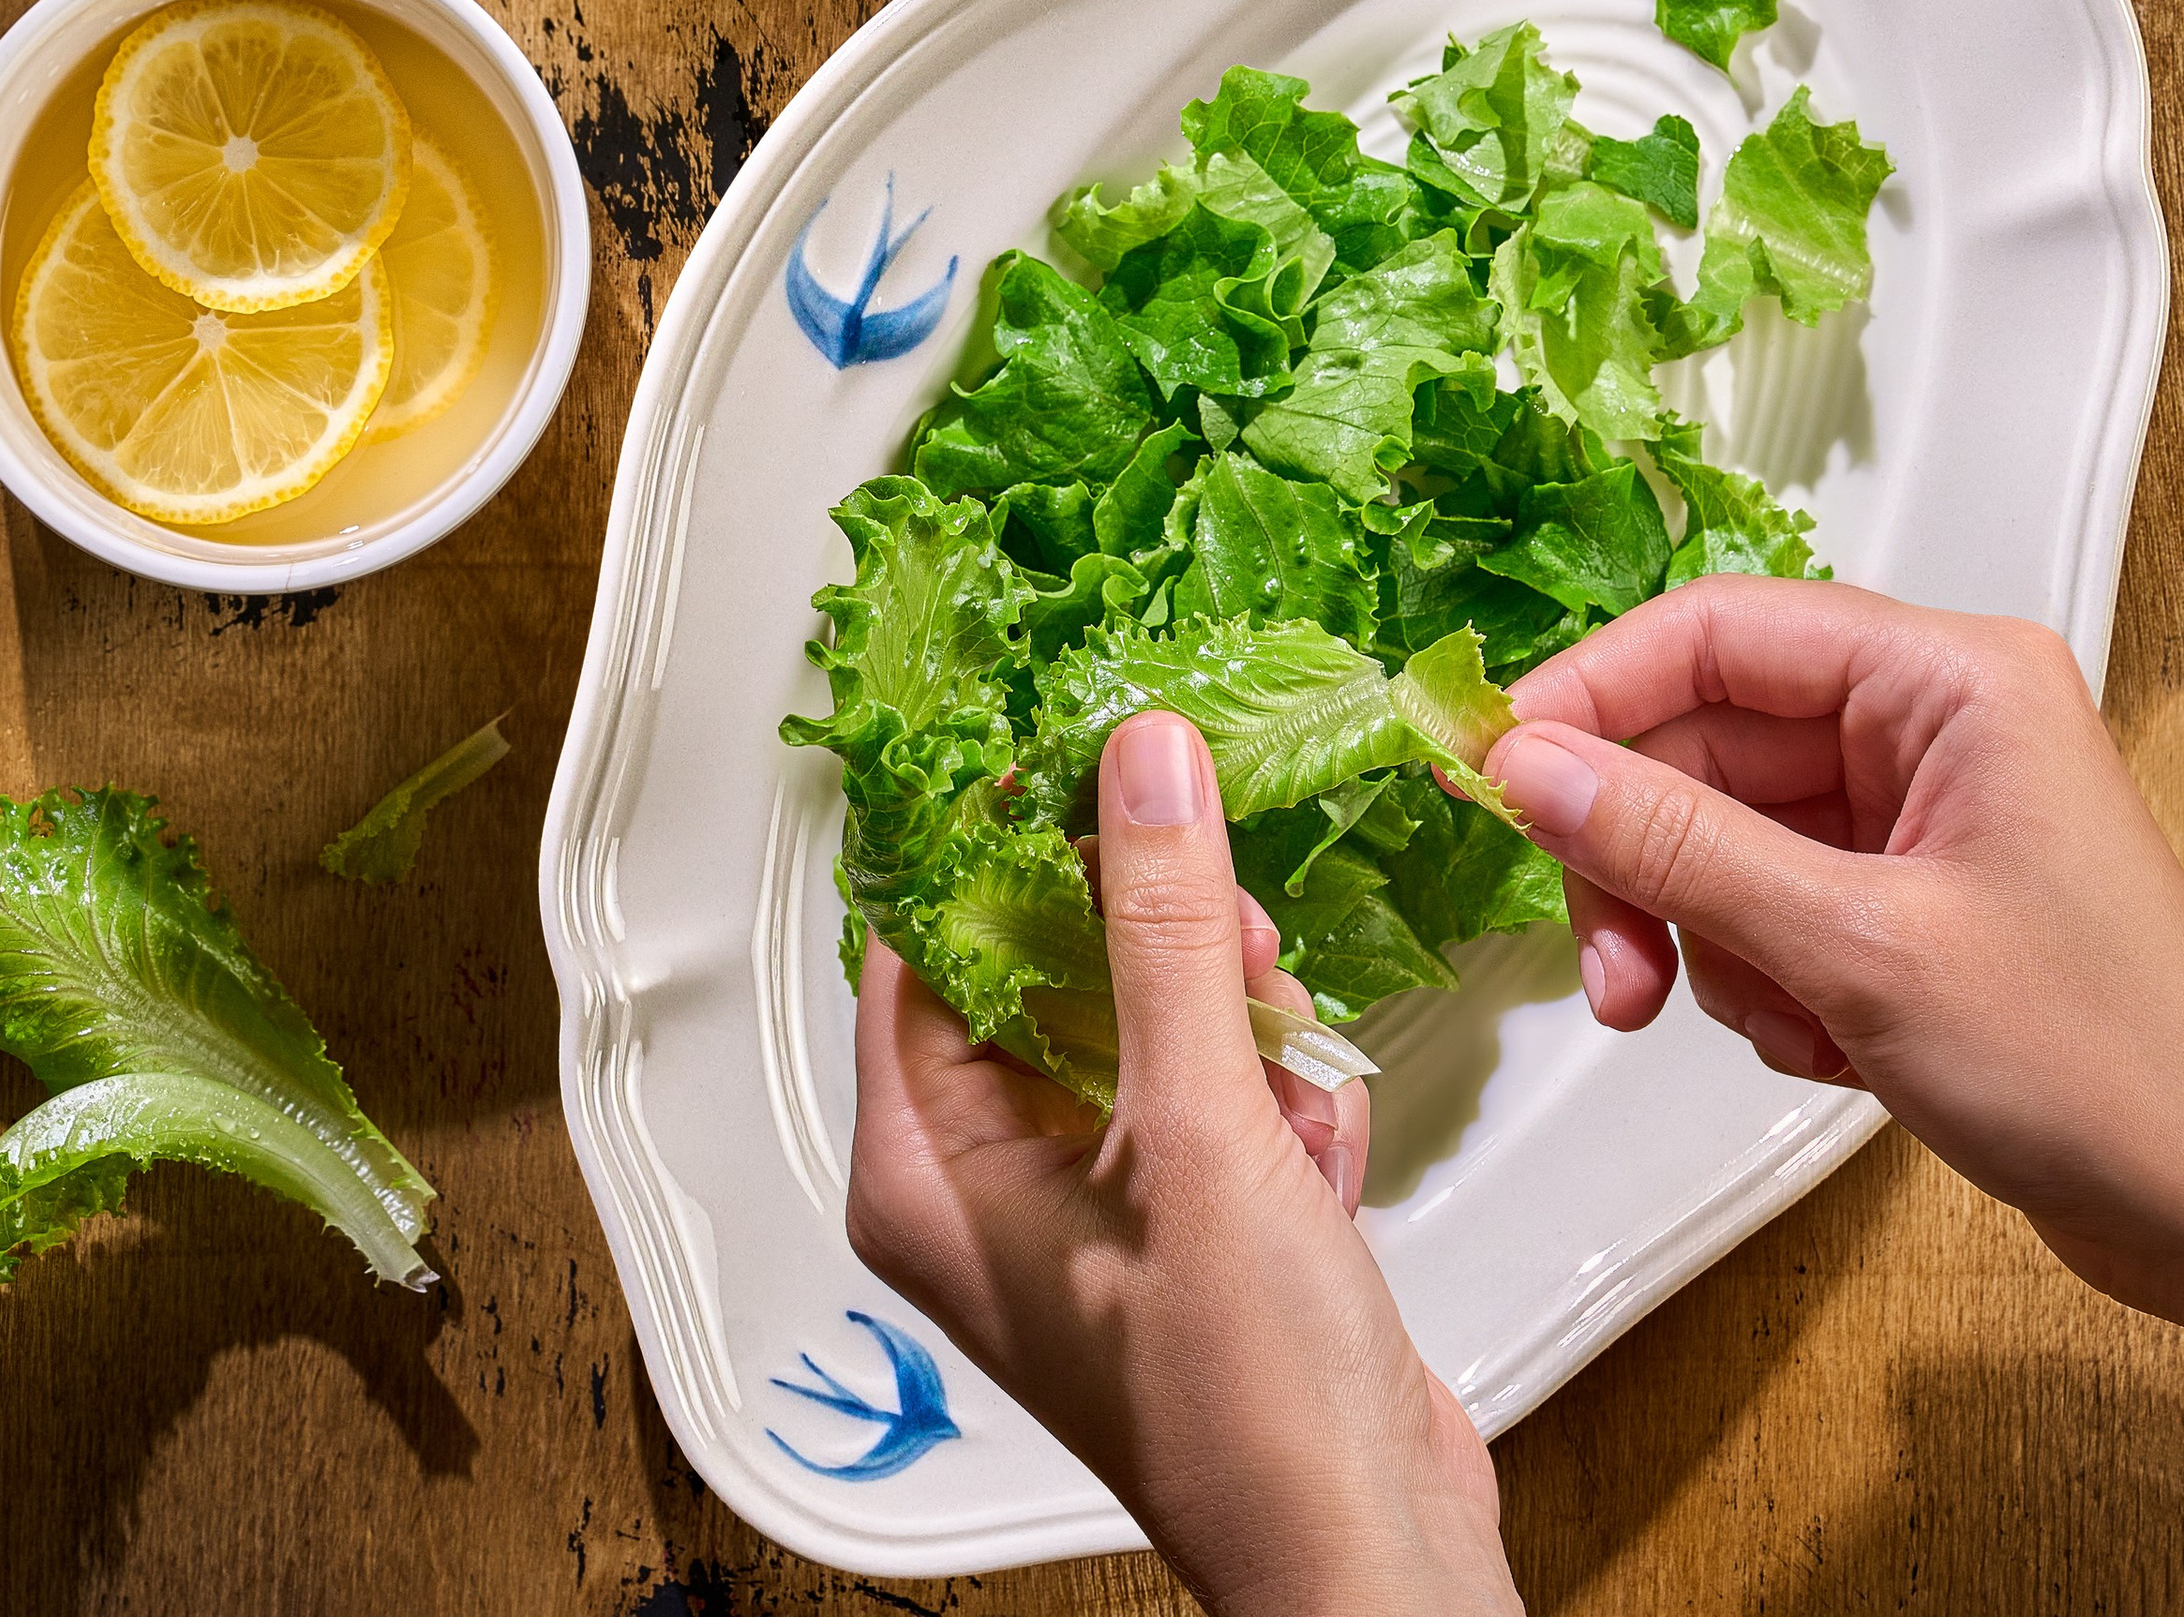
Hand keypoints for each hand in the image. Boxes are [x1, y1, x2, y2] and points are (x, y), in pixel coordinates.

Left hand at [846, 710, 1522, 1616]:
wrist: (1370, 1553)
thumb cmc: (1245, 1404)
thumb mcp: (1197, 1123)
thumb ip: (1165, 923)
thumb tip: (1136, 762)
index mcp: (927, 1168)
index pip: (923, 940)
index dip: (1001, 840)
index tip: (1081, 756)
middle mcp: (987, 1186)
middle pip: (1052, 964)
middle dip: (1159, 941)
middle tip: (1230, 930)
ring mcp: (1088, 1206)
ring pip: (1150, 1016)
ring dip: (1240, 1022)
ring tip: (1287, 1070)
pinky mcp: (1181, 1222)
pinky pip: (1217, 1087)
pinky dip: (1279, 1100)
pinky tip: (1317, 1158)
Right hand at [1497, 577, 2183, 1318]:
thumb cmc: (2110, 1066)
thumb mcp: (1860, 949)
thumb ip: (1679, 849)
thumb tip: (1529, 768)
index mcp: (1949, 679)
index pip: (1715, 632)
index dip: (1591, 694)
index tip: (1492, 766)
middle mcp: (1933, 725)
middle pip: (1706, 742)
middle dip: (1645, 858)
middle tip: (1608, 965)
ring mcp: (1922, 816)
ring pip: (1727, 833)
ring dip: (1707, 937)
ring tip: (1765, 1024)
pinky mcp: (1912, 903)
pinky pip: (1771, 903)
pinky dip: (1764, 979)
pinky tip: (1825, 1045)